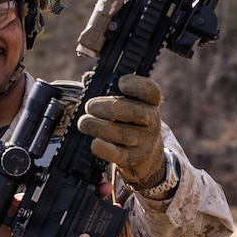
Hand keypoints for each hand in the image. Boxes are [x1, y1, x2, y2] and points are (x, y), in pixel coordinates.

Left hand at [77, 73, 165, 189]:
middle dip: (102, 106)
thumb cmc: (129, 123)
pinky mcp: (135, 159)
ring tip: (84, 123)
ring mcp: (145, 141)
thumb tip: (89, 78)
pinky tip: (95, 143)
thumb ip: (109, 89)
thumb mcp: (126, 104)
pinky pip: (117, 154)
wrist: (146, 155)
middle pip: (128, 110)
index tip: (120, 83)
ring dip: (96, 126)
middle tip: (89, 106)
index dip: (136, 85)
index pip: (151, 91)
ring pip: (119, 132)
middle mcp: (152, 121)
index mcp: (151, 103)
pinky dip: (103, 148)